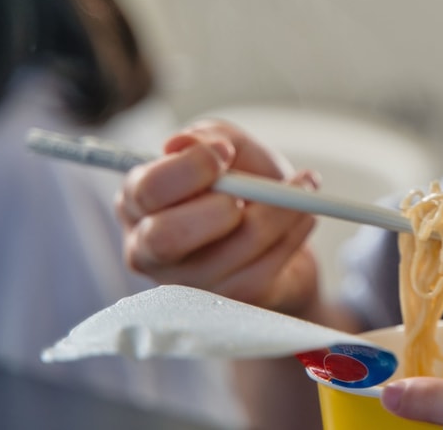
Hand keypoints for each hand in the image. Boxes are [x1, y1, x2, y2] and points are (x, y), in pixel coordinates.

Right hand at [116, 120, 321, 315]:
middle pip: (165, 238)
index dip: (189, 169)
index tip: (225, 154)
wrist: (282, 231)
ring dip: (279, 214)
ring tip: (302, 190)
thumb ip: (211, 136)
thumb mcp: (234, 148)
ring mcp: (183, 285)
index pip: (146, 191)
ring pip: (229, 254)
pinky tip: (303, 218)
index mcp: (139, 202)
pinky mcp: (222, 306)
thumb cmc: (247, 186)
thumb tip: (181, 143)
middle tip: (250, 192)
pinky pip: (260, 273)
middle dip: (218, 209)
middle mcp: (148, 249)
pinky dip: (292, 238)